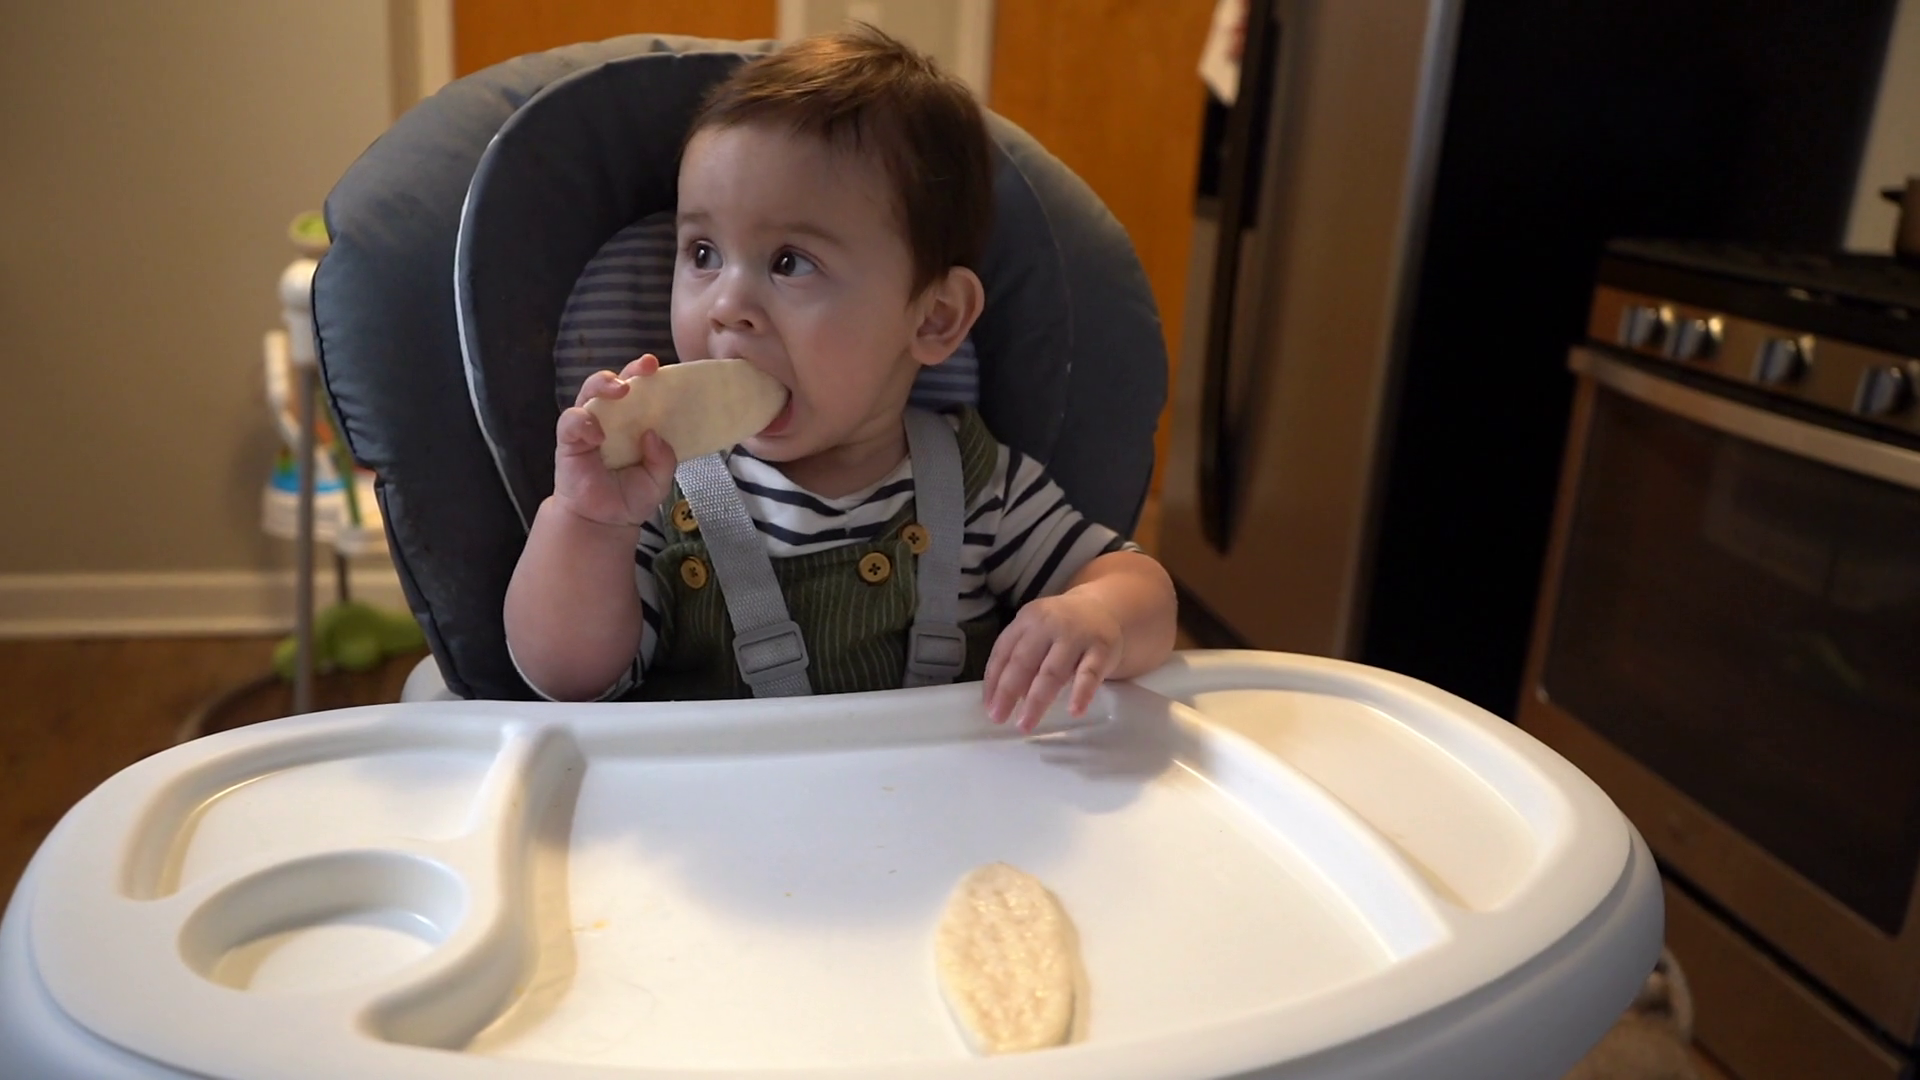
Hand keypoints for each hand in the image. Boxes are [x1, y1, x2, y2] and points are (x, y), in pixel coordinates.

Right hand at [554, 354, 677, 528]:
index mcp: (632, 422)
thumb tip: (654, 436)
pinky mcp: (568, 442)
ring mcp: (586, 428)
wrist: (604, 522)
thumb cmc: (629, 496)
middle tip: (644, 368)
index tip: (656, 366)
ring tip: (621, 390)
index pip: (638, 390)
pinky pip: (570, 423)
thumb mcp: (658, 480)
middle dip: (627, 370)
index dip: (644, 374)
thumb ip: (663, 460)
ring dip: (603, 385)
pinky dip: (582, 422)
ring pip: (587, 393)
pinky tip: (597, 434)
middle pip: (612, 384)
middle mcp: (608, 419)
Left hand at [983, 590, 1125, 730]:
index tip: (988, 708)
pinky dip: (1081, 693)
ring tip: (1026, 724)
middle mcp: (1049, 624)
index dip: (993, 681)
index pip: (1004, 652)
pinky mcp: (1101, 649)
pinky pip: (1089, 674)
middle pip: (1024, 662)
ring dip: (1037, 700)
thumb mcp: (1037, 631)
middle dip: (1008, 693)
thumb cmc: (1062, 629)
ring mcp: (1077, 636)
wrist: (1105, 608)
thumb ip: (1019, 656)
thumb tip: (1000, 697)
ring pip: (1053, 671)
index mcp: (1028, 619)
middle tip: (999, 718)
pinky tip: (1074, 711)